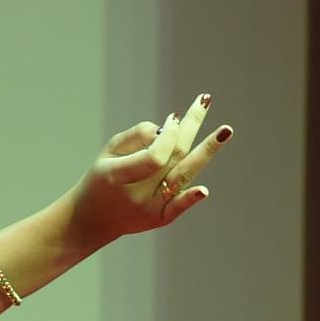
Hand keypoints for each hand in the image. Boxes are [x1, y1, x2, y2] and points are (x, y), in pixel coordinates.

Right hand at [76, 93, 232, 246]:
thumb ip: (136, 136)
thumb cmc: (102, 178)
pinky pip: (178, 207)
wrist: (93, 220)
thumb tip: (168, 128)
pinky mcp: (161, 219)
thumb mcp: (108, 152)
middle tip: (205, 100)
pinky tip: (204, 191)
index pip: (154, 155)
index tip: (171, 119)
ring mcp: (152, 208)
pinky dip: (190, 198)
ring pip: (184, 176)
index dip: (166, 135)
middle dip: (191, 126)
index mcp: (118, 176)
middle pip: (174, 156)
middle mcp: (138, 194)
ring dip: (206, 151)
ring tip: (226, 131)